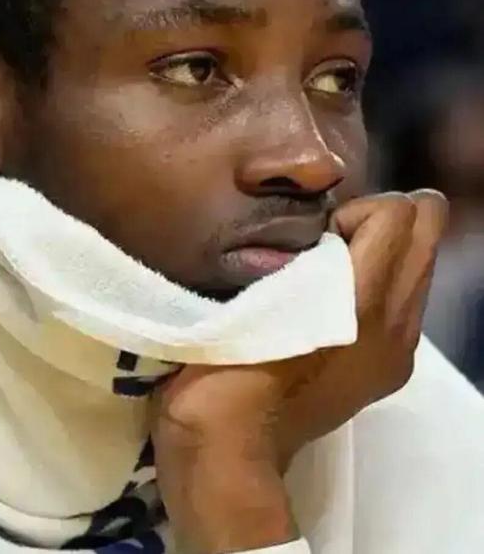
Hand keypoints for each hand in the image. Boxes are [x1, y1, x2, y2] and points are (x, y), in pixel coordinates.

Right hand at [152, 190, 447, 553]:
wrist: (231, 445)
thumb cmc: (228, 359)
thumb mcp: (252, 290)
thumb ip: (296, 250)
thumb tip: (327, 226)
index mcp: (359, 301)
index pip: (400, 213)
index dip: (356, 209)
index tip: (317, 235)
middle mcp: (395, 324)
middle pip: (426, 233)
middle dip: (381, 222)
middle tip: (333, 242)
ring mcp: (397, 350)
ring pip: (420, 265)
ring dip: (382, 253)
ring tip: (330, 270)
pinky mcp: (391, 370)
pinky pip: (406, 301)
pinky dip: (381, 285)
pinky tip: (335, 303)